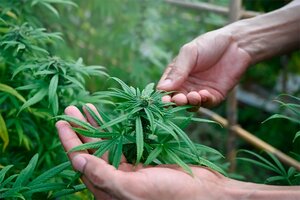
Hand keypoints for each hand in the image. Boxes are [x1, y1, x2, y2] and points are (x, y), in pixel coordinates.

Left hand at [55, 104, 227, 199]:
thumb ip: (104, 176)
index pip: (82, 163)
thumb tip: (78, 160)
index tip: (61, 122)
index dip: (71, 142)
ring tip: (87, 107)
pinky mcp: (143, 163)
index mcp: (109, 192)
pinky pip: (124, 143)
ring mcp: (130, 172)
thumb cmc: (173, 195)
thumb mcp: (135, 188)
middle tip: (71, 108)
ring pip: (108, 144)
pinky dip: (118, 129)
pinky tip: (114, 117)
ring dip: (98, 126)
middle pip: (93, 151)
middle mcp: (116, 182)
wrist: (205, 194)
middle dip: (81, 129)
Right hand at [157, 28, 250, 106]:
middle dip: (176, 102)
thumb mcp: (189, 53)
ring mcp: (200, 91)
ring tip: (193, 96)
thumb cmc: (209, 44)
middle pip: (176, 100)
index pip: (165, 89)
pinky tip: (204, 94)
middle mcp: (186, 85)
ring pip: (190, 105)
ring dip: (190, 104)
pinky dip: (204, 102)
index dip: (163, 96)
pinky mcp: (214, 96)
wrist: (236, 44)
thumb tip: (162, 88)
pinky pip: (206, 103)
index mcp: (176, 74)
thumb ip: (177, 70)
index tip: (164, 99)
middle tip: (179, 99)